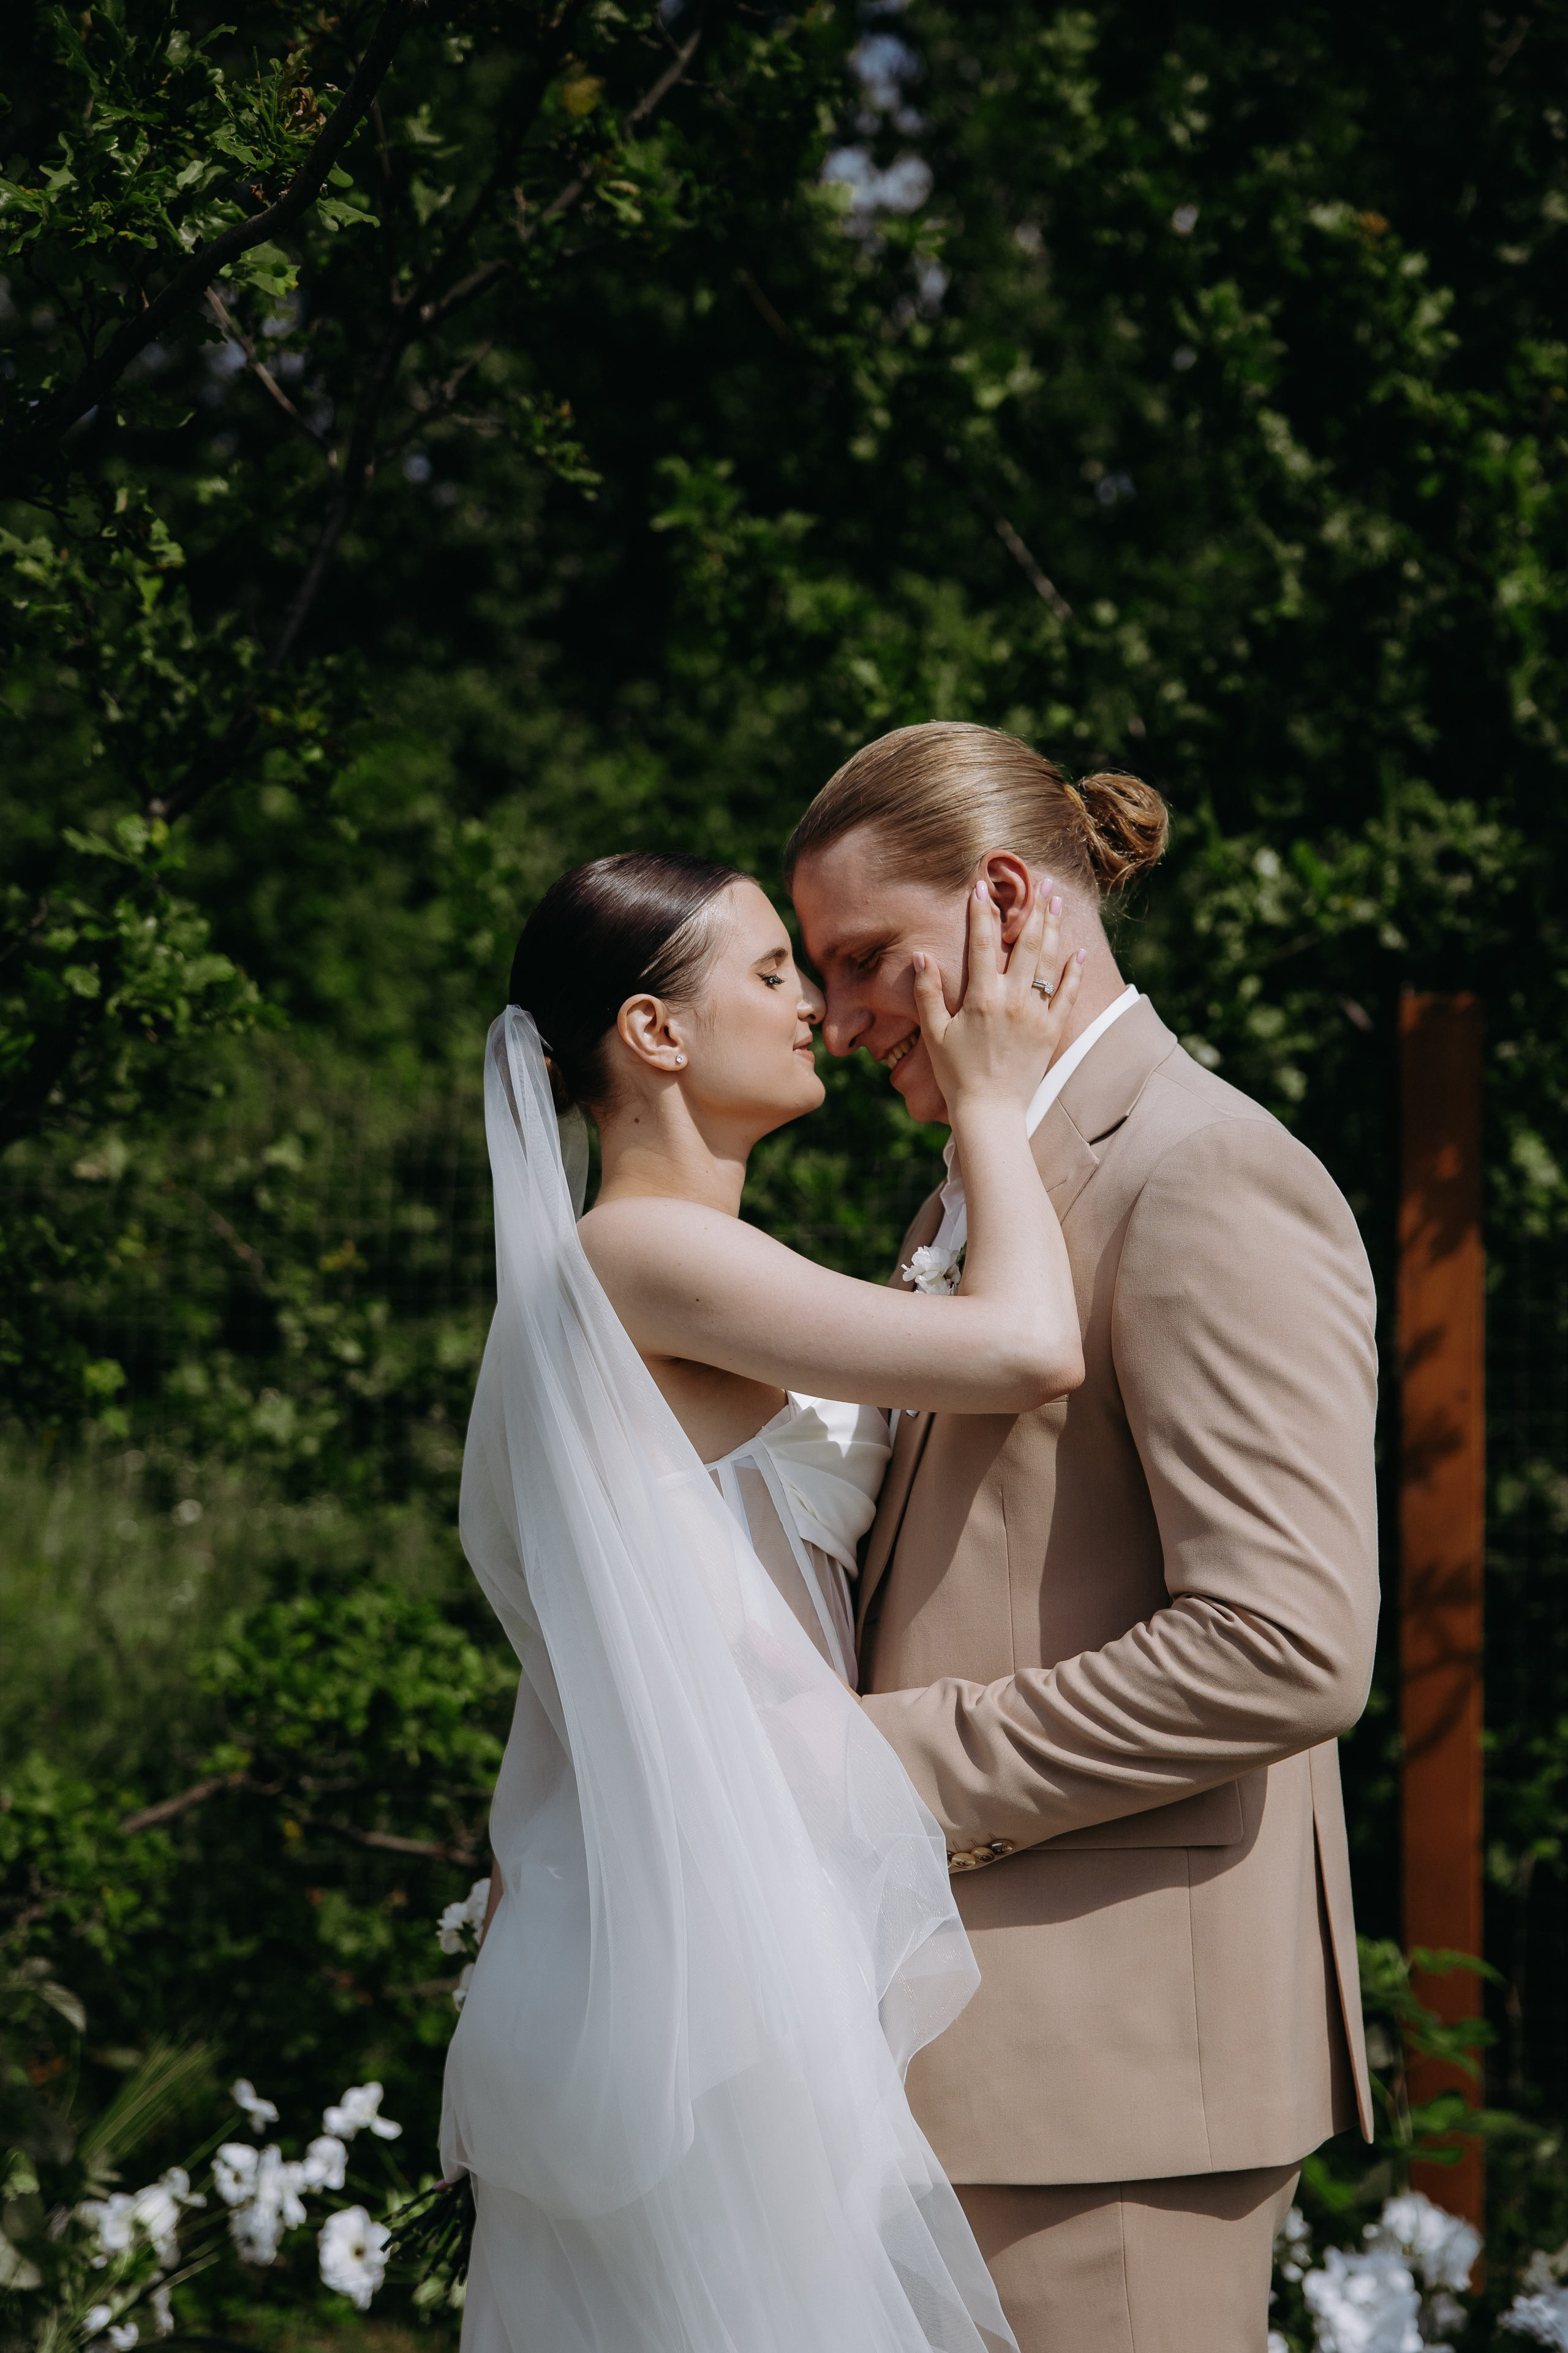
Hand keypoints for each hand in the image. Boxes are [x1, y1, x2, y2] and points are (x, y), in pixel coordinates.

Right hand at [912, 877, 1084, 1114]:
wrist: (990, 1112)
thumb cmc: (956, 1075)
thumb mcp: (934, 1034)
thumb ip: (927, 993)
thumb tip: (921, 956)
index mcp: (981, 997)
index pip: (983, 943)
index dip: (982, 912)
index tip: (981, 887)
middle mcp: (1012, 1000)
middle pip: (1025, 943)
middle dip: (1031, 908)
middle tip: (1040, 881)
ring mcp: (1036, 1014)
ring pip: (1048, 962)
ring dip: (1053, 928)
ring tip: (1057, 901)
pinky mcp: (1052, 1031)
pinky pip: (1068, 996)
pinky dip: (1074, 973)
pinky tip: (1079, 951)